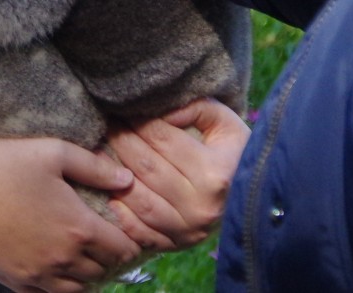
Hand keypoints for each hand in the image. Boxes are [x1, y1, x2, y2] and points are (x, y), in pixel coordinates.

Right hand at [0, 134, 142, 291]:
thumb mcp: (50, 152)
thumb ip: (95, 167)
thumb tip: (128, 180)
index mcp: (78, 226)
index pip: (123, 249)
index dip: (126, 238)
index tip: (117, 225)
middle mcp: (64, 259)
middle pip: (104, 271)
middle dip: (107, 256)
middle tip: (98, 236)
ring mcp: (39, 275)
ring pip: (81, 289)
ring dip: (86, 274)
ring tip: (78, 252)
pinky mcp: (16, 283)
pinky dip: (60, 286)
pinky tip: (52, 264)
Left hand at [100, 98, 250, 248]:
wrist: (254, 196)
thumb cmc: (234, 152)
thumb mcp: (224, 122)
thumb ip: (195, 108)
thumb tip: (159, 108)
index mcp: (215, 173)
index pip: (162, 139)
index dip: (136, 120)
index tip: (119, 108)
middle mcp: (202, 206)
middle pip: (146, 167)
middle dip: (120, 141)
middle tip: (104, 125)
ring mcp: (189, 230)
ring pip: (139, 200)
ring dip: (112, 175)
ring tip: (98, 154)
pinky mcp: (178, 245)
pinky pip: (141, 232)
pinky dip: (120, 213)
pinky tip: (108, 192)